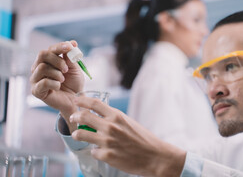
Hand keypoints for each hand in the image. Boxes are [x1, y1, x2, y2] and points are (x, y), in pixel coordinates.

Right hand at [30, 41, 84, 130]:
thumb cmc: (74, 83)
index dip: (59, 46)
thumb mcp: (75, 68)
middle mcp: (39, 67)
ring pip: (42, 68)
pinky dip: (54, 83)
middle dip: (57, 60)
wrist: (76, 100)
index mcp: (49, 61)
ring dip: (57, 73)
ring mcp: (36, 79)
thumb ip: (71, 57)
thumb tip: (72, 43)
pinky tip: (58, 86)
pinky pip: (43, 82)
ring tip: (63, 79)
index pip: (50, 49)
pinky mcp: (36, 90)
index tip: (70, 46)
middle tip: (67, 69)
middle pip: (42, 55)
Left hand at [70, 96, 185, 176]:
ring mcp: (107, 141)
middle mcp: (110, 127)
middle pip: (84, 116)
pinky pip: (93, 151)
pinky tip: (99, 151)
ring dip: (77, 134)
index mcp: (117, 116)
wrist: (154, 156)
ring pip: (81, 134)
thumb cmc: (143, 138)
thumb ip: (114, 119)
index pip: (94, 103)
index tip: (76, 100)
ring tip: (77, 134)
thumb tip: (100, 116)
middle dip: (75, 116)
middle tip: (73, 117)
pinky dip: (95, 150)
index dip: (82, 100)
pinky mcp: (106, 156)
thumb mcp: (129, 122)